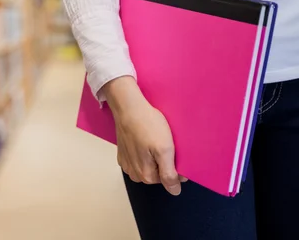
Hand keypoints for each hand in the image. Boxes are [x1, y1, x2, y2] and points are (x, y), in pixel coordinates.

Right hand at [102, 76, 186, 195]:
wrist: (128, 108)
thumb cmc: (148, 125)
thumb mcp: (165, 149)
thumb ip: (169, 174)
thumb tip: (175, 191)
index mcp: (145, 175)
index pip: (169, 180)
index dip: (176, 167)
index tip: (175, 151)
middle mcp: (134, 173)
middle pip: (157, 175)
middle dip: (163, 162)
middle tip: (164, 143)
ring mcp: (127, 163)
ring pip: (147, 167)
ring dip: (153, 158)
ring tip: (154, 140)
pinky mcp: (123, 153)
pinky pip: (137, 160)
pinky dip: (143, 153)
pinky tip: (144, 140)